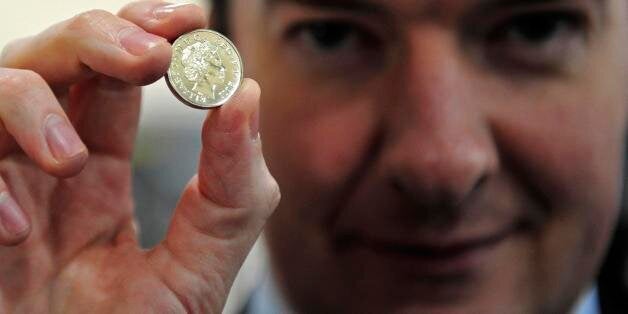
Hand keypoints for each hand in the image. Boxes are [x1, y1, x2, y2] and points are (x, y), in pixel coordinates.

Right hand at [0, 1, 279, 312]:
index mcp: (99, 170)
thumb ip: (232, 189)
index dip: (143, 34)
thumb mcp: (200, 267)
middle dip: (96, 38)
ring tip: (72, 159)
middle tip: (150, 56)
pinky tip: (16, 234)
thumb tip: (248, 95)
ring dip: (28, 104)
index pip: (113, 75)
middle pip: (52, 59)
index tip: (189, 21)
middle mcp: (43, 168)